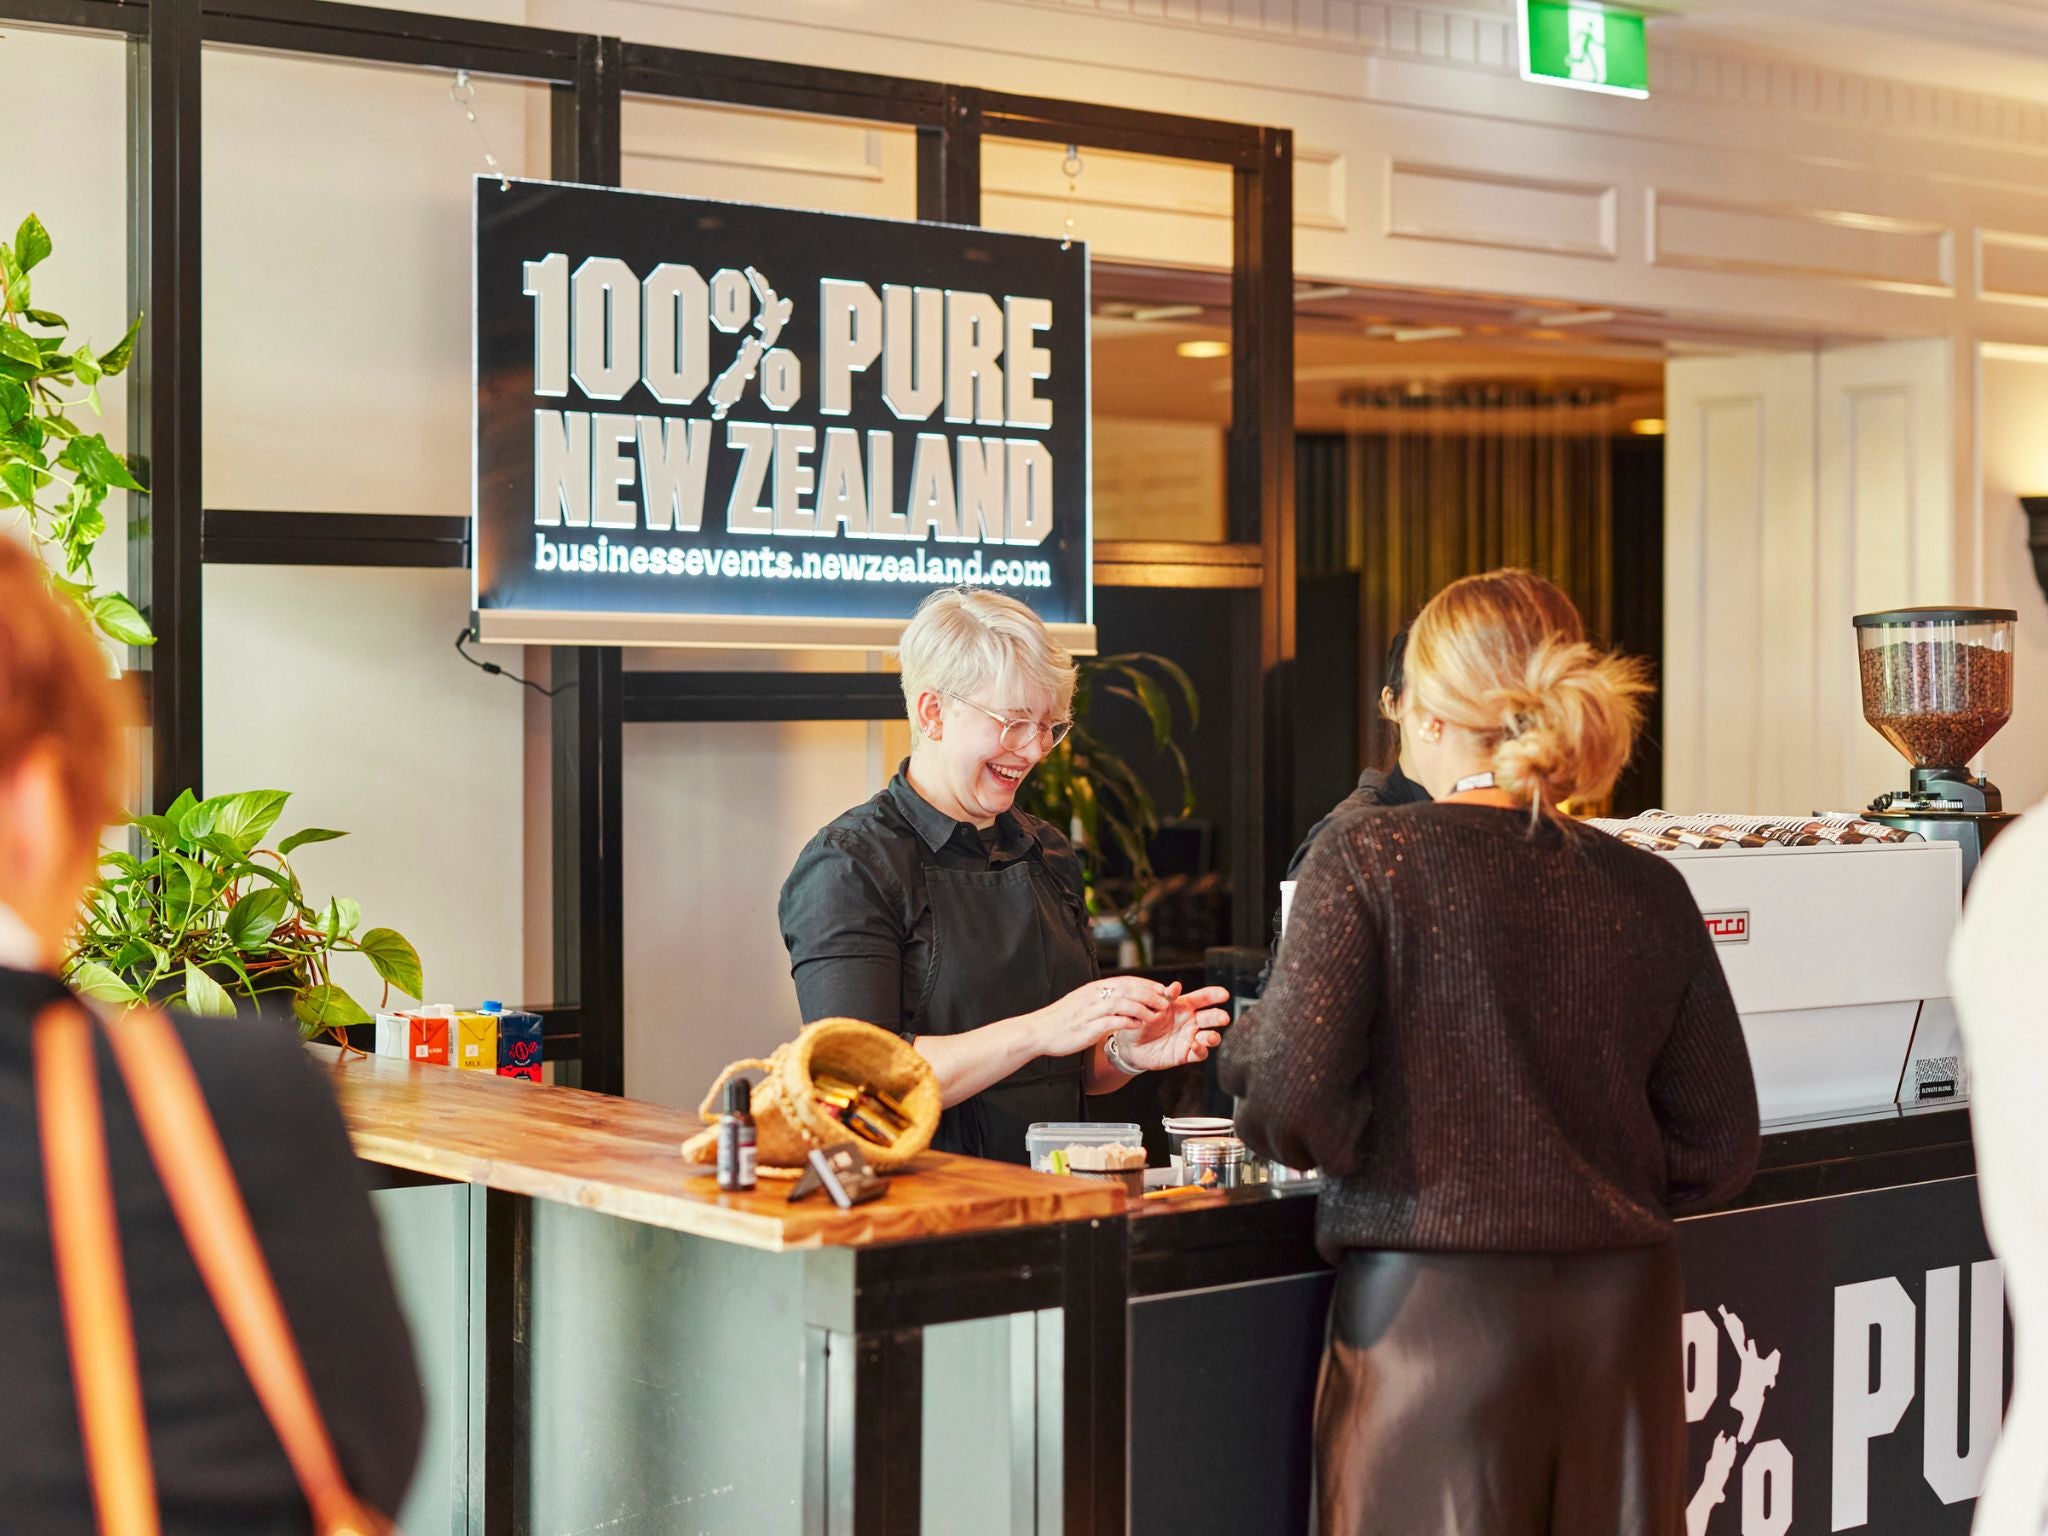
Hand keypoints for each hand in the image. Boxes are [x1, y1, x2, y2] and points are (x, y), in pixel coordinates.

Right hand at [1033, 975, 1173, 1058]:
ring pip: (1124, 1003)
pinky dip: (1129, 1022)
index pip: (1125, 981)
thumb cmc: (1061, 1020)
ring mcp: (1091, 1011)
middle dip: (1150, 994)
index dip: (1146, 984)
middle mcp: (1094, 996)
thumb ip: (1100, 998)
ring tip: (1156, 1015)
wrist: (1038, 1031)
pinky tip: (1138, 1025)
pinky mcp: (1088, 1027)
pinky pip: (1113, 1021)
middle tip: (1165, 1002)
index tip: (1161, 989)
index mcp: (1093, 989)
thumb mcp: (1082, 1002)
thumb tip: (1120, 997)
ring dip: (1143, 1008)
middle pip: (1128, 989)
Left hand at [1117, 983, 1232, 1071]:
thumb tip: (1176, 986)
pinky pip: (1200, 1054)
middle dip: (1219, 1017)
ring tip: (1210, 1036)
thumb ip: (1165, 997)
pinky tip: (1195, 1045)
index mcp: (1184, 1006)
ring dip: (1213, 1036)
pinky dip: (1200, 1050)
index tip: (1224, 994)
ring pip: (1210, 1036)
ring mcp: (1190, 1038)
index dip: (1214, 995)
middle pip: (1211, 1017)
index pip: (1203, 998)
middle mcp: (1191, 1022)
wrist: (1132, 1045)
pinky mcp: (1186, 1054)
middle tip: (1223, 1017)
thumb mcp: (1151, 1007)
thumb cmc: (1143, 1022)